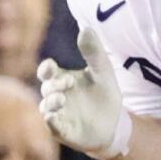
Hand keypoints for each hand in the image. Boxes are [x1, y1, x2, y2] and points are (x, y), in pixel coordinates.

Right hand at [36, 29, 130, 158]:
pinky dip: (51, 122)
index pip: (47, 72)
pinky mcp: (63, 131)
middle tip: (68, 83)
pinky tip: (53, 118)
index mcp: (62, 80)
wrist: (114, 125)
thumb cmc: (103, 96)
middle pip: (47, 88)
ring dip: (50, 103)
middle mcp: (56, 96)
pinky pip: (52, 127)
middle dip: (54, 85)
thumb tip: (87, 28)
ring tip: (61, 98)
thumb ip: (94, 53)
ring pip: (46, 107)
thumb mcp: (103, 73)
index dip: (46, 69)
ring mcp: (58, 114)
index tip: (51, 66)